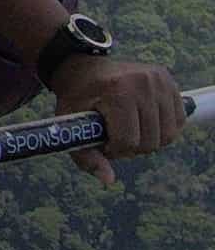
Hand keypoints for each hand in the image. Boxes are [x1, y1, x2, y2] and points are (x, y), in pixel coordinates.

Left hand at [53, 57, 186, 163]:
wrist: (84, 69)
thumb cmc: (77, 101)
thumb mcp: (72, 127)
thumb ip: (86, 158)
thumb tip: (109, 180)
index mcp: (118, 91)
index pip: (128, 142)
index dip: (114, 149)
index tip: (103, 138)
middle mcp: (142, 82)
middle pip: (149, 142)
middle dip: (131, 146)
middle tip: (115, 133)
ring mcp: (158, 80)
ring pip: (167, 136)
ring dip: (148, 140)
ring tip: (129, 127)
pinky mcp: (168, 80)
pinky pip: (178, 122)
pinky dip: (162, 129)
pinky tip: (144, 120)